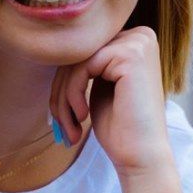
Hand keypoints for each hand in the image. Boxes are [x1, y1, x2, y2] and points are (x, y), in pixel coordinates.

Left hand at [51, 26, 171, 179]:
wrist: (141, 156)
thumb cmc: (120, 128)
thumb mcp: (99, 88)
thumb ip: (85, 65)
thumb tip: (52, 49)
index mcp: (134, 41)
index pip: (84, 52)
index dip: (65, 82)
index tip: (61, 115)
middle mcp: (140, 36)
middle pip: (79, 54)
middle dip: (61, 91)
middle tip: (62, 125)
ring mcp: (137, 43)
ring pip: (77, 61)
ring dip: (63, 97)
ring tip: (70, 127)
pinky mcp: (130, 54)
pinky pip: (82, 67)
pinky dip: (72, 94)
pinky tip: (82, 116)